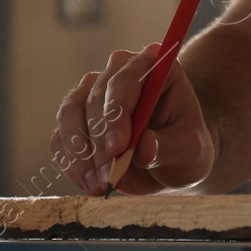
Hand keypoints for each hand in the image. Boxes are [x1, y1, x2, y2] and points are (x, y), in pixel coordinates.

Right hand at [50, 43, 215, 195]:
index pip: (126, 81)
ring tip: (100, 185)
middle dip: (98, 141)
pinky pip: (60, 137)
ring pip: (70, 114)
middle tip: (109, 176)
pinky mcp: (76, 117)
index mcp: (155, 66)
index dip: (116, 112)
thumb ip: (169, 148)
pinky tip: (88, 183)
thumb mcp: (191, 151)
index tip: (117, 147)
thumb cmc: (186, 149)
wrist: (171, 162)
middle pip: (94, 97)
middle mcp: (120, 70)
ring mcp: (94, 90)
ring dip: (80, 154)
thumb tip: (145, 148)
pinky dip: (70, 163)